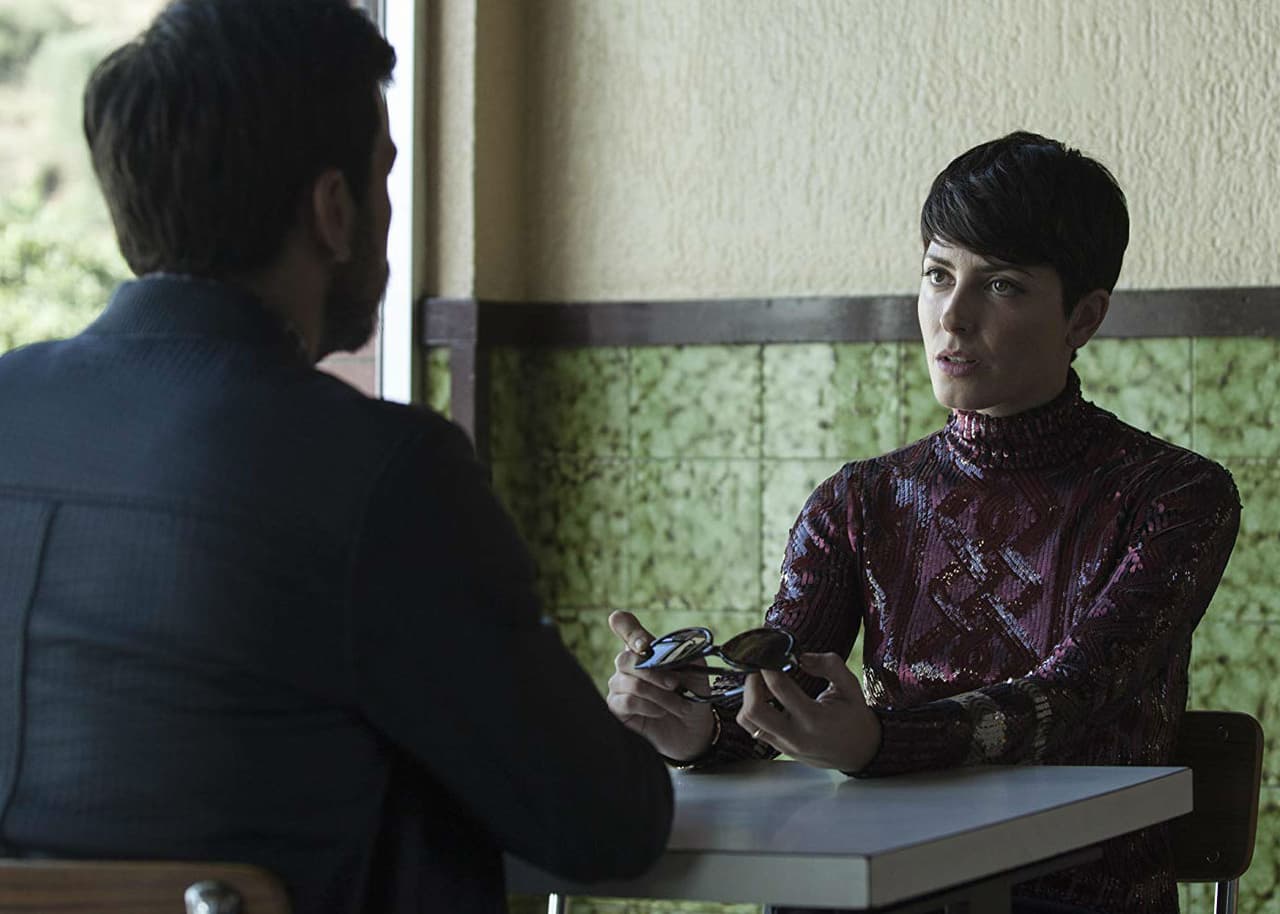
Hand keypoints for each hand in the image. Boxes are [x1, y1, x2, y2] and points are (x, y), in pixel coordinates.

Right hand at [605, 611, 715, 761]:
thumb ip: (683, 651)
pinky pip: (627, 701)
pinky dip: (649, 706)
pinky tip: (661, 711)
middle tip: (675, 685)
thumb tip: (669, 646)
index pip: (623, 624)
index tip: (644, 644)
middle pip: (625, 658)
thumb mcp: (695, 668)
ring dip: (659, 695)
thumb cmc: (692, 694)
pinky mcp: (617, 708)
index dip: (627, 628)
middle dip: (654, 673)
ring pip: (630, 683)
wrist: (695, 728)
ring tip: (678, 705)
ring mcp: (619, 686)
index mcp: (644, 649)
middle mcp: (627, 665)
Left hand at [737, 652, 881, 772]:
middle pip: (754, 709)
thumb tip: (800, 657)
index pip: (779, 688)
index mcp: (814, 718)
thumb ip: (829, 665)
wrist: (860, 752)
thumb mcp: (850, 686)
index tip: (769, 652)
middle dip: (751, 682)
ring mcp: (784, 745)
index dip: (769, 665)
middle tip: (761, 668)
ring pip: (747, 721)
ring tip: (763, 684)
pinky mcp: (779, 748)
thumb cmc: (854, 716)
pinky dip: (752, 709)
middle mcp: (795, 735)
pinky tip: (766, 699)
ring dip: (748, 697)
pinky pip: (753, 728)